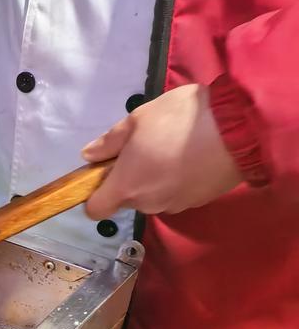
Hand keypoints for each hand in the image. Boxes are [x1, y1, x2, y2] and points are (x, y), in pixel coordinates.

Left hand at [81, 84, 243, 219]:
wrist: (239, 127)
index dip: (95, 195)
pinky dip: (178, 180)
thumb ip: (110, 142)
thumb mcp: (138, 119)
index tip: (105, 173)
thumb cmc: (180, 119)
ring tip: (174, 147)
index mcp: (127, 186)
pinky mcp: (199, 202)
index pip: (96, 209)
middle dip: (131, 178)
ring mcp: (175, 205)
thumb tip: (89, 156)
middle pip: (128, 199)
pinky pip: (177, 194)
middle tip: (146, 146)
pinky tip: (192, 156)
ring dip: (156, 178)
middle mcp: (148, 203)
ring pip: (154, 196)